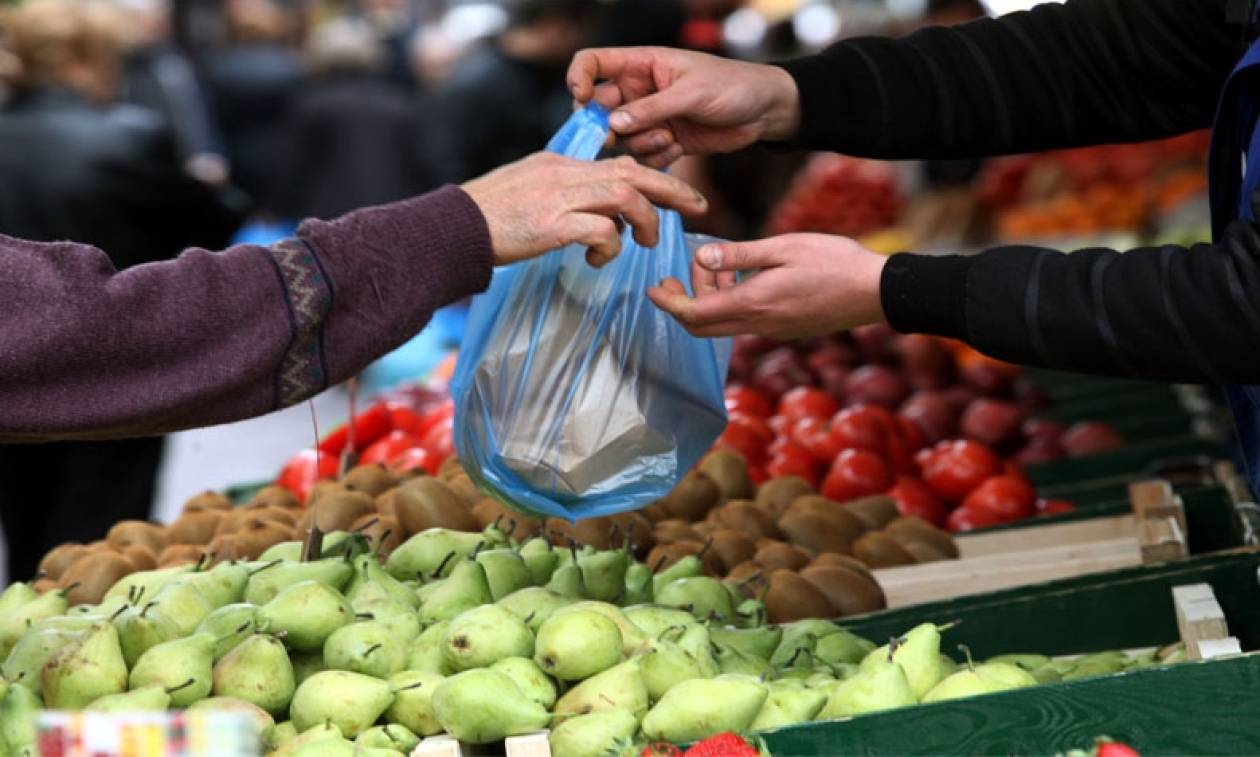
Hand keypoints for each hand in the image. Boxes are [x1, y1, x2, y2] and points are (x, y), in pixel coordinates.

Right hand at [463, 152, 706, 266]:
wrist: (452, 229)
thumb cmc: (488, 219)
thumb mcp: (529, 193)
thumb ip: (563, 196)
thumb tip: (597, 217)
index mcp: (560, 163)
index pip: (619, 163)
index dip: (654, 177)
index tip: (678, 195)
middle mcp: (564, 173)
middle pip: (633, 172)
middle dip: (672, 190)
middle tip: (698, 208)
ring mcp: (559, 197)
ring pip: (625, 197)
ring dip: (645, 222)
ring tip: (645, 244)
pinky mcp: (553, 224)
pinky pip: (602, 231)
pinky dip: (610, 246)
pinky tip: (597, 259)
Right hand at [567, 47, 799, 167]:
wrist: (764, 111)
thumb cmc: (732, 86)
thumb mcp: (691, 93)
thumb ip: (651, 109)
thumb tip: (612, 125)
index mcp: (641, 65)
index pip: (593, 63)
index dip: (579, 79)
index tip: (582, 100)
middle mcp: (639, 91)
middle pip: (599, 109)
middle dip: (606, 127)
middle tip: (618, 138)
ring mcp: (650, 118)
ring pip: (621, 138)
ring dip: (640, 143)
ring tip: (668, 136)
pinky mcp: (664, 141)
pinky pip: (643, 156)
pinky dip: (657, 157)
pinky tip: (679, 147)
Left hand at [647, 233, 887, 337]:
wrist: (876, 292)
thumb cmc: (835, 262)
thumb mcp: (784, 247)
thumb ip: (739, 256)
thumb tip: (701, 257)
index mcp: (753, 304)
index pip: (694, 313)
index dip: (667, 302)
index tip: (652, 288)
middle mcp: (758, 324)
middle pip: (701, 327)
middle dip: (681, 303)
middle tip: (675, 277)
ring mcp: (771, 330)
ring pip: (722, 325)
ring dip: (708, 300)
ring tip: (719, 266)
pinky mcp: (783, 328)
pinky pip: (743, 322)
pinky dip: (729, 303)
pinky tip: (741, 278)